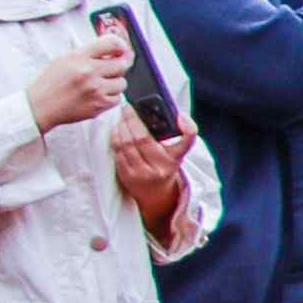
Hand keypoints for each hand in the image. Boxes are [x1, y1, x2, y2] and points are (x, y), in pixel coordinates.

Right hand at [22, 24, 127, 131]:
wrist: (40, 106)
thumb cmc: (52, 83)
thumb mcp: (65, 59)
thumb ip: (89, 53)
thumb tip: (116, 50)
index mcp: (79, 57)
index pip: (111, 44)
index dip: (120, 46)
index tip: (121, 50)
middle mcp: (88, 71)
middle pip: (122, 64)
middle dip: (118, 67)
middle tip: (109, 70)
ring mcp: (95, 89)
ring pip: (122, 83)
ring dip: (114, 84)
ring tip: (99, 85)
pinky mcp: (98, 105)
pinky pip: (117, 98)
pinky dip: (110, 97)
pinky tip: (97, 96)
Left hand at [109, 120, 195, 234]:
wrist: (156, 195)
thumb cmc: (165, 166)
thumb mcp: (176, 153)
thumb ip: (175, 136)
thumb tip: (171, 114)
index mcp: (175, 159)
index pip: (186, 142)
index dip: (187, 128)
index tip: (181, 117)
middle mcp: (160, 168)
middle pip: (142, 138)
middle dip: (132, 119)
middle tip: (128, 108)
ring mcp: (141, 173)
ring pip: (126, 144)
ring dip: (121, 127)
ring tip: (122, 118)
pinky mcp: (126, 176)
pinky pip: (117, 152)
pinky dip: (115, 138)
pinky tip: (117, 131)